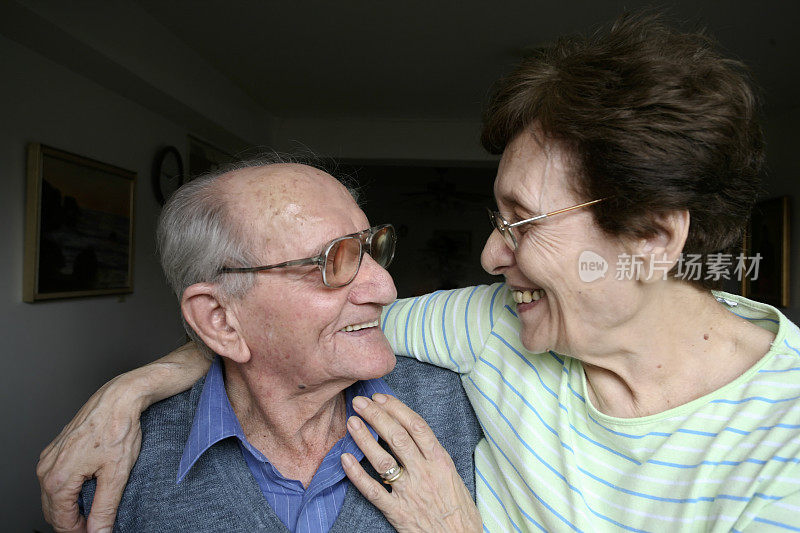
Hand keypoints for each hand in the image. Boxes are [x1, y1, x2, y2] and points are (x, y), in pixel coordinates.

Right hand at [37, 374, 143, 532]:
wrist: (119, 398)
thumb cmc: (118, 428)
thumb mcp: (116, 475)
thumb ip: (104, 509)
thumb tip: (98, 532)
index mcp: (58, 478)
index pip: (61, 522)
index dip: (80, 532)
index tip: (96, 531)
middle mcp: (47, 468)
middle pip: (53, 511)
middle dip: (74, 521)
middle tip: (97, 523)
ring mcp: (49, 457)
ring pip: (53, 496)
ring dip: (70, 505)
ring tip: (95, 505)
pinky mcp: (56, 449)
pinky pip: (56, 478)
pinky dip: (69, 489)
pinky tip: (89, 486)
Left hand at [341, 394, 480, 532]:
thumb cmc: (459, 510)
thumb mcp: (452, 475)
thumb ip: (433, 455)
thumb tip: (412, 434)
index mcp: (440, 461)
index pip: (416, 426)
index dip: (396, 408)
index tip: (380, 398)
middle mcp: (424, 473)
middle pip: (396, 437)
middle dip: (375, 416)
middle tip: (359, 402)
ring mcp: (409, 492)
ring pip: (382, 459)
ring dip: (364, 438)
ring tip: (351, 422)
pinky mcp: (397, 511)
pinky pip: (372, 490)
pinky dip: (356, 474)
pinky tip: (345, 459)